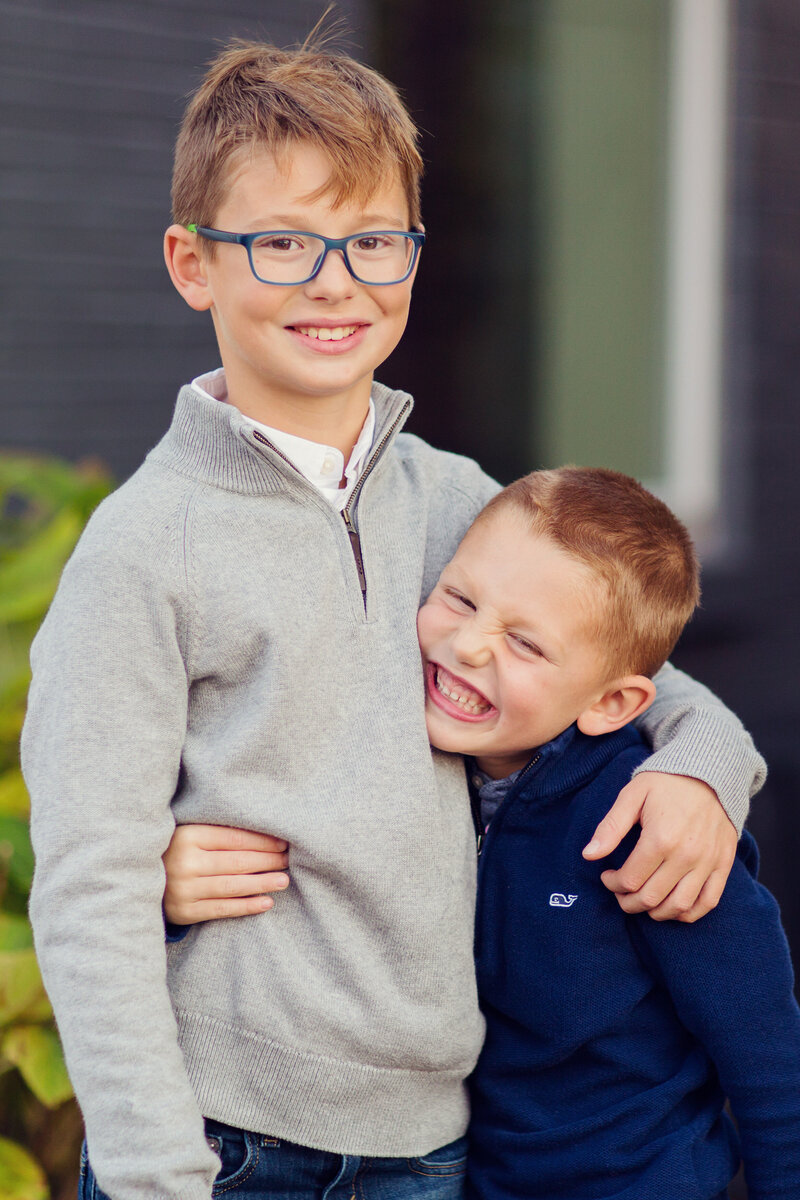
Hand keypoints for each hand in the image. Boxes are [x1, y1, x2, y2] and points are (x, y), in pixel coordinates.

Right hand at [163, 825, 289, 923]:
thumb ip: (218, 831)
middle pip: (238, 862)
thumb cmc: (174, 850)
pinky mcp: (185, 911)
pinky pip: (222, 909)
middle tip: (288, 859)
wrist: (138, 879)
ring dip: (263, 883)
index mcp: (188, 836)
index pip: (235, 838)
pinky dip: (247, 906)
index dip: (262, 841)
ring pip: (233, 886)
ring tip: (284, 880)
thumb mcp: (190, 833)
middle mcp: (185, 863)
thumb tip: (265, 832)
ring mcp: (184, 889)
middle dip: (268, 861)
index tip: (282, 842)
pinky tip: (266, 902)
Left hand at [582, 772, 736, 921]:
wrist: (709, 773)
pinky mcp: (723, 864)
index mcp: (660, 838)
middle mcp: (686, 855)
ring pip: (678, 906)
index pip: (630, 880)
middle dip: (628, 902)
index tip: (607, 876)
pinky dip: (688, 913)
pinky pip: (708, 902)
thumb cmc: (666, 783)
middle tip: (620, 892)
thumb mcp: (632, 796)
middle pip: (651, 898)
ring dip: (655, 912)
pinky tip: (672, 908)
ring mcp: (708, 862)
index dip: (613, 884)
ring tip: (643, 901)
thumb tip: (588, 855)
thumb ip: (610, 827)